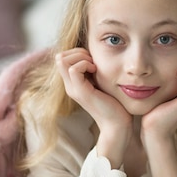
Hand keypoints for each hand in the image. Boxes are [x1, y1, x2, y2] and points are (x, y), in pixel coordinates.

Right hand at [56, 49, 131, 165]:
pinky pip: (73, 69)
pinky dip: (85, 64)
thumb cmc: (114, 103)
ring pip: (62, 60)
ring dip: (80, 57)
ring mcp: (73, 89)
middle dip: (77, 52)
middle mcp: (70, 86)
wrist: (117, 124)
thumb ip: (94, 71)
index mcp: (73, 83)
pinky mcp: (81, 92)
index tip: (93, 60)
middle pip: (59, 57)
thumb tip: (94, 55)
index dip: (77, 53)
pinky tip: (96, 71)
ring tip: (94, 66)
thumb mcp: (101, 82)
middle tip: (93, 62)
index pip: (62, 58)